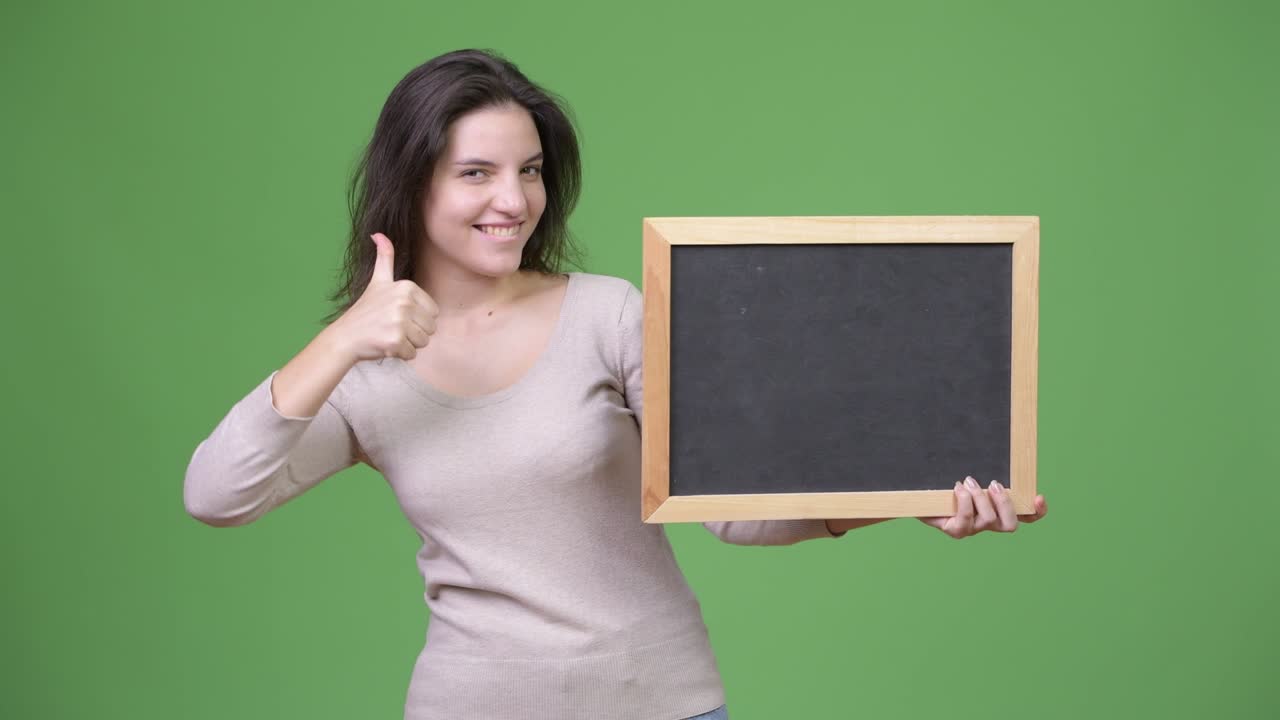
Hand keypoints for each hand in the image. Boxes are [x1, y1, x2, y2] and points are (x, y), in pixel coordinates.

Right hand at [327, 233, 439, 363]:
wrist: (345, 336)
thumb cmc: (365, 311)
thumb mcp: (378, 281)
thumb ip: (384, 258)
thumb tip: (378, 234)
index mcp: (406, 287)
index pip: (434, 313)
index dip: (418, 319)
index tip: (397, 316)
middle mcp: (404, 302)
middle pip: (431, 328)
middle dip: (414, 333)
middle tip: (392, 327)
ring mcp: (399, 322)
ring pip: (423, 342)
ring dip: (408, 344)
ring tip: (389, 335)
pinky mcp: (395, 341)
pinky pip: (412, 354)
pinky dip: (400, 354)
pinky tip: (385, 346)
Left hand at [917, 475, 1046, 538]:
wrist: (919, 494)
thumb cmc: (948, 481)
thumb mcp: (970, 472)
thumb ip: (986, 465)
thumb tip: (999, 441)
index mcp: (997, 509)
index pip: (1024, 516)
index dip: (1036, 511)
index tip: (1038, 496)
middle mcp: (987, 522)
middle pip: (1010, 525)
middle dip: (1005, 503)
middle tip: (993, 484)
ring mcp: (972, 528)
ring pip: (989, 520)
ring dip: (981, 498)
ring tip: (969, 481)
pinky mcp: (955, 530)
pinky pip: (966, 520)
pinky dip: (964, 501)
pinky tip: (957, 488)